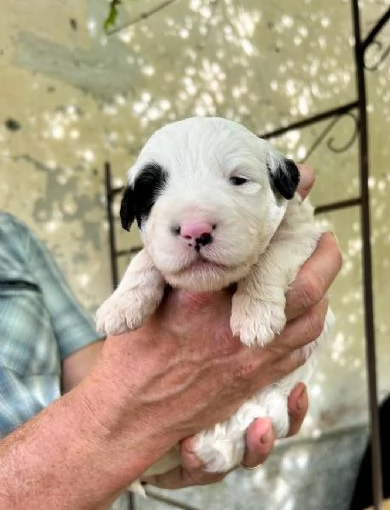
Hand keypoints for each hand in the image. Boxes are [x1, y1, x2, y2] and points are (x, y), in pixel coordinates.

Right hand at [141, 164, 340, 488]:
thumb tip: (201, 226)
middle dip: (322, 256)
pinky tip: (304, 311)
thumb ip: (174, 255)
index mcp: (207, 298)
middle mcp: (238, 327)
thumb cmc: (135, 349)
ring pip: (311, 320)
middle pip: (303, 288)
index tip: (294, 206)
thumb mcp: (144, 289)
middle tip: (323, 236)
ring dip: (322, 290)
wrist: (133, 410)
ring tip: (318, 268)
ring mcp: (252, 358)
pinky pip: (301, 351)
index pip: (261, 253)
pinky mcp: (256, 380)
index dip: (285, 227)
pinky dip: (311, 326)